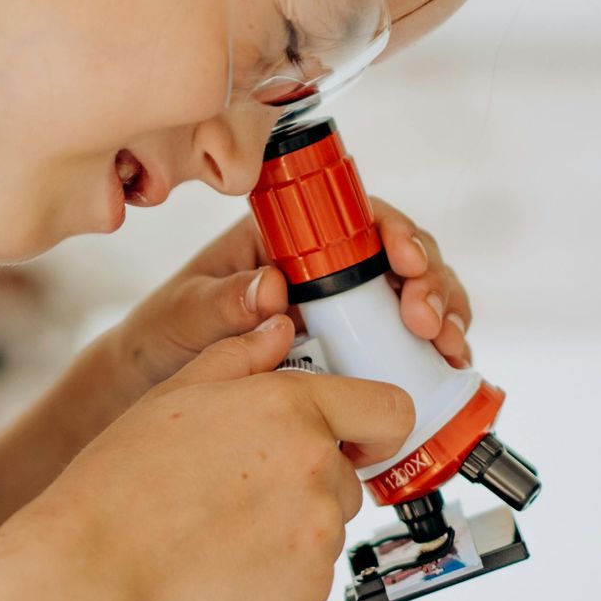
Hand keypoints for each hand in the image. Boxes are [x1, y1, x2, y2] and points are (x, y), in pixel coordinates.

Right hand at [34, 319, 417, 600]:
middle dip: (307, 479)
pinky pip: (310, 575)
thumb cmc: (125, 481)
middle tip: (242, 488)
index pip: (389, 409)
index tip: (355, 438)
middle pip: (345, 473)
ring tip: (225, 527)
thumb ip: (241, 356)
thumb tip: (277, 330)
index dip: (374, 424)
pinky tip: (227, 560)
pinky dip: (279, 573)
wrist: (98, 566)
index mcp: (292, 409)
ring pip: (326, 525)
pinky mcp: (308, 591)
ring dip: (291, 526)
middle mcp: (316, 468)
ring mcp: (317, 535)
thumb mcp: (177, 393)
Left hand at [102, 201, 474, 407]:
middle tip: (427, 320)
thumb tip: (271, 286)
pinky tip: (446, 369)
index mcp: (284, 238)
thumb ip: (222, 301)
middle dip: (429, 279)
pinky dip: (433, 352)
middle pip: (398, 254)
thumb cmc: (165, 336)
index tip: (405, 260)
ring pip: (413, 294)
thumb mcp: (185, 313)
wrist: (153, 385)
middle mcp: (321, 266)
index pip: (353, 215)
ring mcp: (341, 308)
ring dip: (443, 313)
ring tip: (447, 347)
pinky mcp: (352, 348)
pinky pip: (404, 342)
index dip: (391, 229)